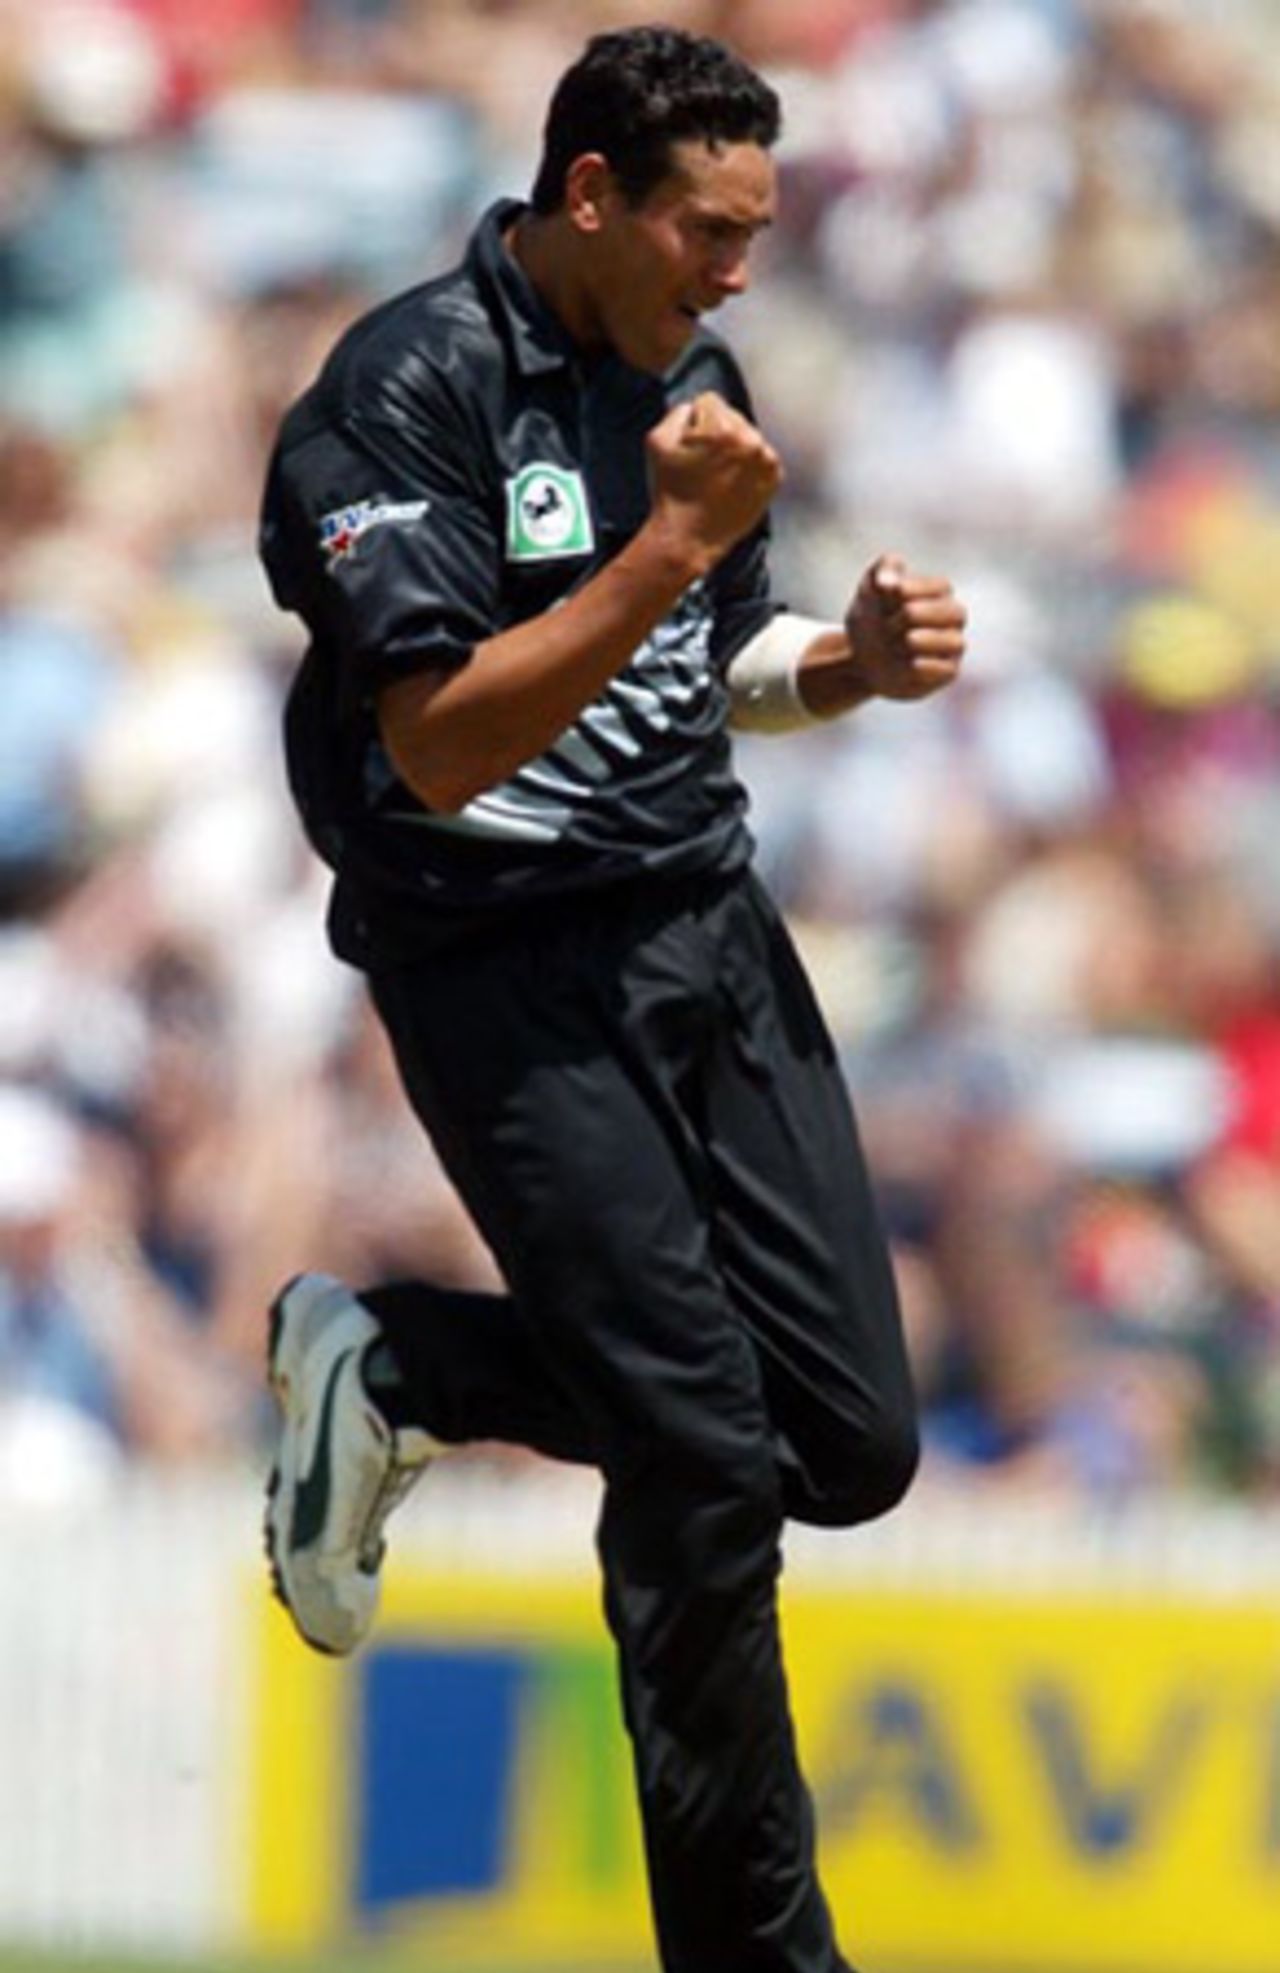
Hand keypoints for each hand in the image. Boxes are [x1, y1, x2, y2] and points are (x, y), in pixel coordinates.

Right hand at [646, 391, 782, 574]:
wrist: (689, 537)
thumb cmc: (673, 493)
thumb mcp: (657, 440)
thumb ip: (678, 412)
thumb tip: (695, 408)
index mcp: (723, 429)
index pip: (709, 401)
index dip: (694, 423)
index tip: (691, 446)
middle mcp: (751, 440)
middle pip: (731, 417)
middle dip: (717, 435)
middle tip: (702, 465)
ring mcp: (766, 461)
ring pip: (747, 437)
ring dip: (734, 450)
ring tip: (716, 477)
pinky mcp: (773, 478)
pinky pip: (759, 458)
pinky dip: (747, 467)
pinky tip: (730, 484)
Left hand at [843, 553, 965, 700]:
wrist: (861, 658)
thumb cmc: (872, 618)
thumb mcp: (869, 590)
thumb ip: (881, 571)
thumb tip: (889, 582)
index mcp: (936, 595)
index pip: (940, 587)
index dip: (917, 588)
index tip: (891, 591)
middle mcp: (949, 620)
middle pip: (955, 613)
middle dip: (924, 614)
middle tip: (897, 618)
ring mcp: (948, 648)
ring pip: (956, 643)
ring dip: (928, 641)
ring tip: (904, 640)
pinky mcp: (943, 673)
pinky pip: (947, 670)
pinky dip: (929, 666)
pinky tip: (910, 663)